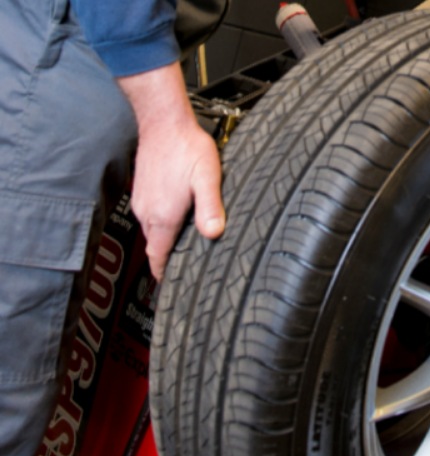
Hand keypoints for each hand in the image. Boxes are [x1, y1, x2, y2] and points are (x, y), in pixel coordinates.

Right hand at [118, 62, 225, 280]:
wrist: (164, 121)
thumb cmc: (186, 147)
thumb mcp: (207, 178)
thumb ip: (210, 208)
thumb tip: (214, 234)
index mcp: (162, 217)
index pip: (158, 258)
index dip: (164, 275)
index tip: (171, 288)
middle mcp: (148, 213)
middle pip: (157, 247)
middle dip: (170, 259)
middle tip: (188, 269)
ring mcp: (144, 201)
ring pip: (155, 232)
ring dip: (169, 240)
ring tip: (187, 246)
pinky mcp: (145, 191)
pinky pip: (153, 216)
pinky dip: (165, 224)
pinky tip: (181, 218)